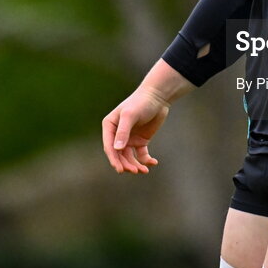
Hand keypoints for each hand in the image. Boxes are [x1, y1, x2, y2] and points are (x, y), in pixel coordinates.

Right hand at [101, 59, 193, 174]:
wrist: (158, 96)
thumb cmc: (141, 102)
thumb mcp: (130, 115)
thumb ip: (123, 132)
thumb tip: (117, 149)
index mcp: (110, 126)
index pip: (109, 146)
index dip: (114, 159)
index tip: (120, 170)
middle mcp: (117, 134)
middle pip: (119, 155)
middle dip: (126, 164)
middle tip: (135, 171)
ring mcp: (129, 138)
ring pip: (129, 157)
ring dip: (135, 165)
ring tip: (144, 170)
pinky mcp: (141, 141)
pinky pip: (141, 155)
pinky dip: (146, 161)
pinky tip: (153, 162)